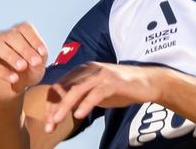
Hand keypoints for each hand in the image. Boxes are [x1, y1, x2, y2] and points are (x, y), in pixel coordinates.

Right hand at [0, 21, 48, 103]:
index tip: (42, 52)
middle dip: (25, 49)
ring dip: (12, 56)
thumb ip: (40, 59)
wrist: (11, 91)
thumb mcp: (38, 66)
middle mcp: (3, 37)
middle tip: (35, 62)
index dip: (34, 39)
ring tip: (23, 67)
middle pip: (12, 35)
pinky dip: (3, 71)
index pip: (24, 28)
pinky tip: (14, 78)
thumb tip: (38, 56)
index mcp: (17, 33)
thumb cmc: (27, 73)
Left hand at [43, 62, 167, 132]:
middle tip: (48, 126)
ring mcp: (102, 74)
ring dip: (64, 106)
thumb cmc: (121, 87)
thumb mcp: (96, 92)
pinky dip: (86, 104)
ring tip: (57, 121)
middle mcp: (90, 69)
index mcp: (83, 70)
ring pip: (77, 89)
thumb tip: (62, 109)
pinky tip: (79, 115)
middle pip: (64, 88)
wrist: (147, 82)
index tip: (48, 120)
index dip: (51, 103)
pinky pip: (96, 93)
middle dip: (54, 108)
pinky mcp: (113, 82)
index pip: (60, 86)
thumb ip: (80, 97)